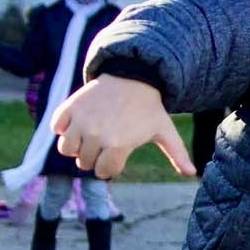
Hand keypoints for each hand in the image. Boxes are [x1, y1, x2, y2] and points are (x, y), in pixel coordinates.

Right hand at [52, 76, 195, 179]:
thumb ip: (177, 154)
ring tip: (90, 135)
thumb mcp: (164, 130)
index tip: (118, 154)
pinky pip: (56, 127)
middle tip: (106, 141)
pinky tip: (77, 121)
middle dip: (94, 157)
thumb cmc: (149, 107)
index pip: (103, 172)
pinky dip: (62, 127)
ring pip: (66, 149)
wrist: (133, 75)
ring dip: (76, 145)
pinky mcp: (69, 108)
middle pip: (84, 163)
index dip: (111, 166)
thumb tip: (193, 173)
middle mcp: (97, 135)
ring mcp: (81, 121)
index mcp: (119, 145)